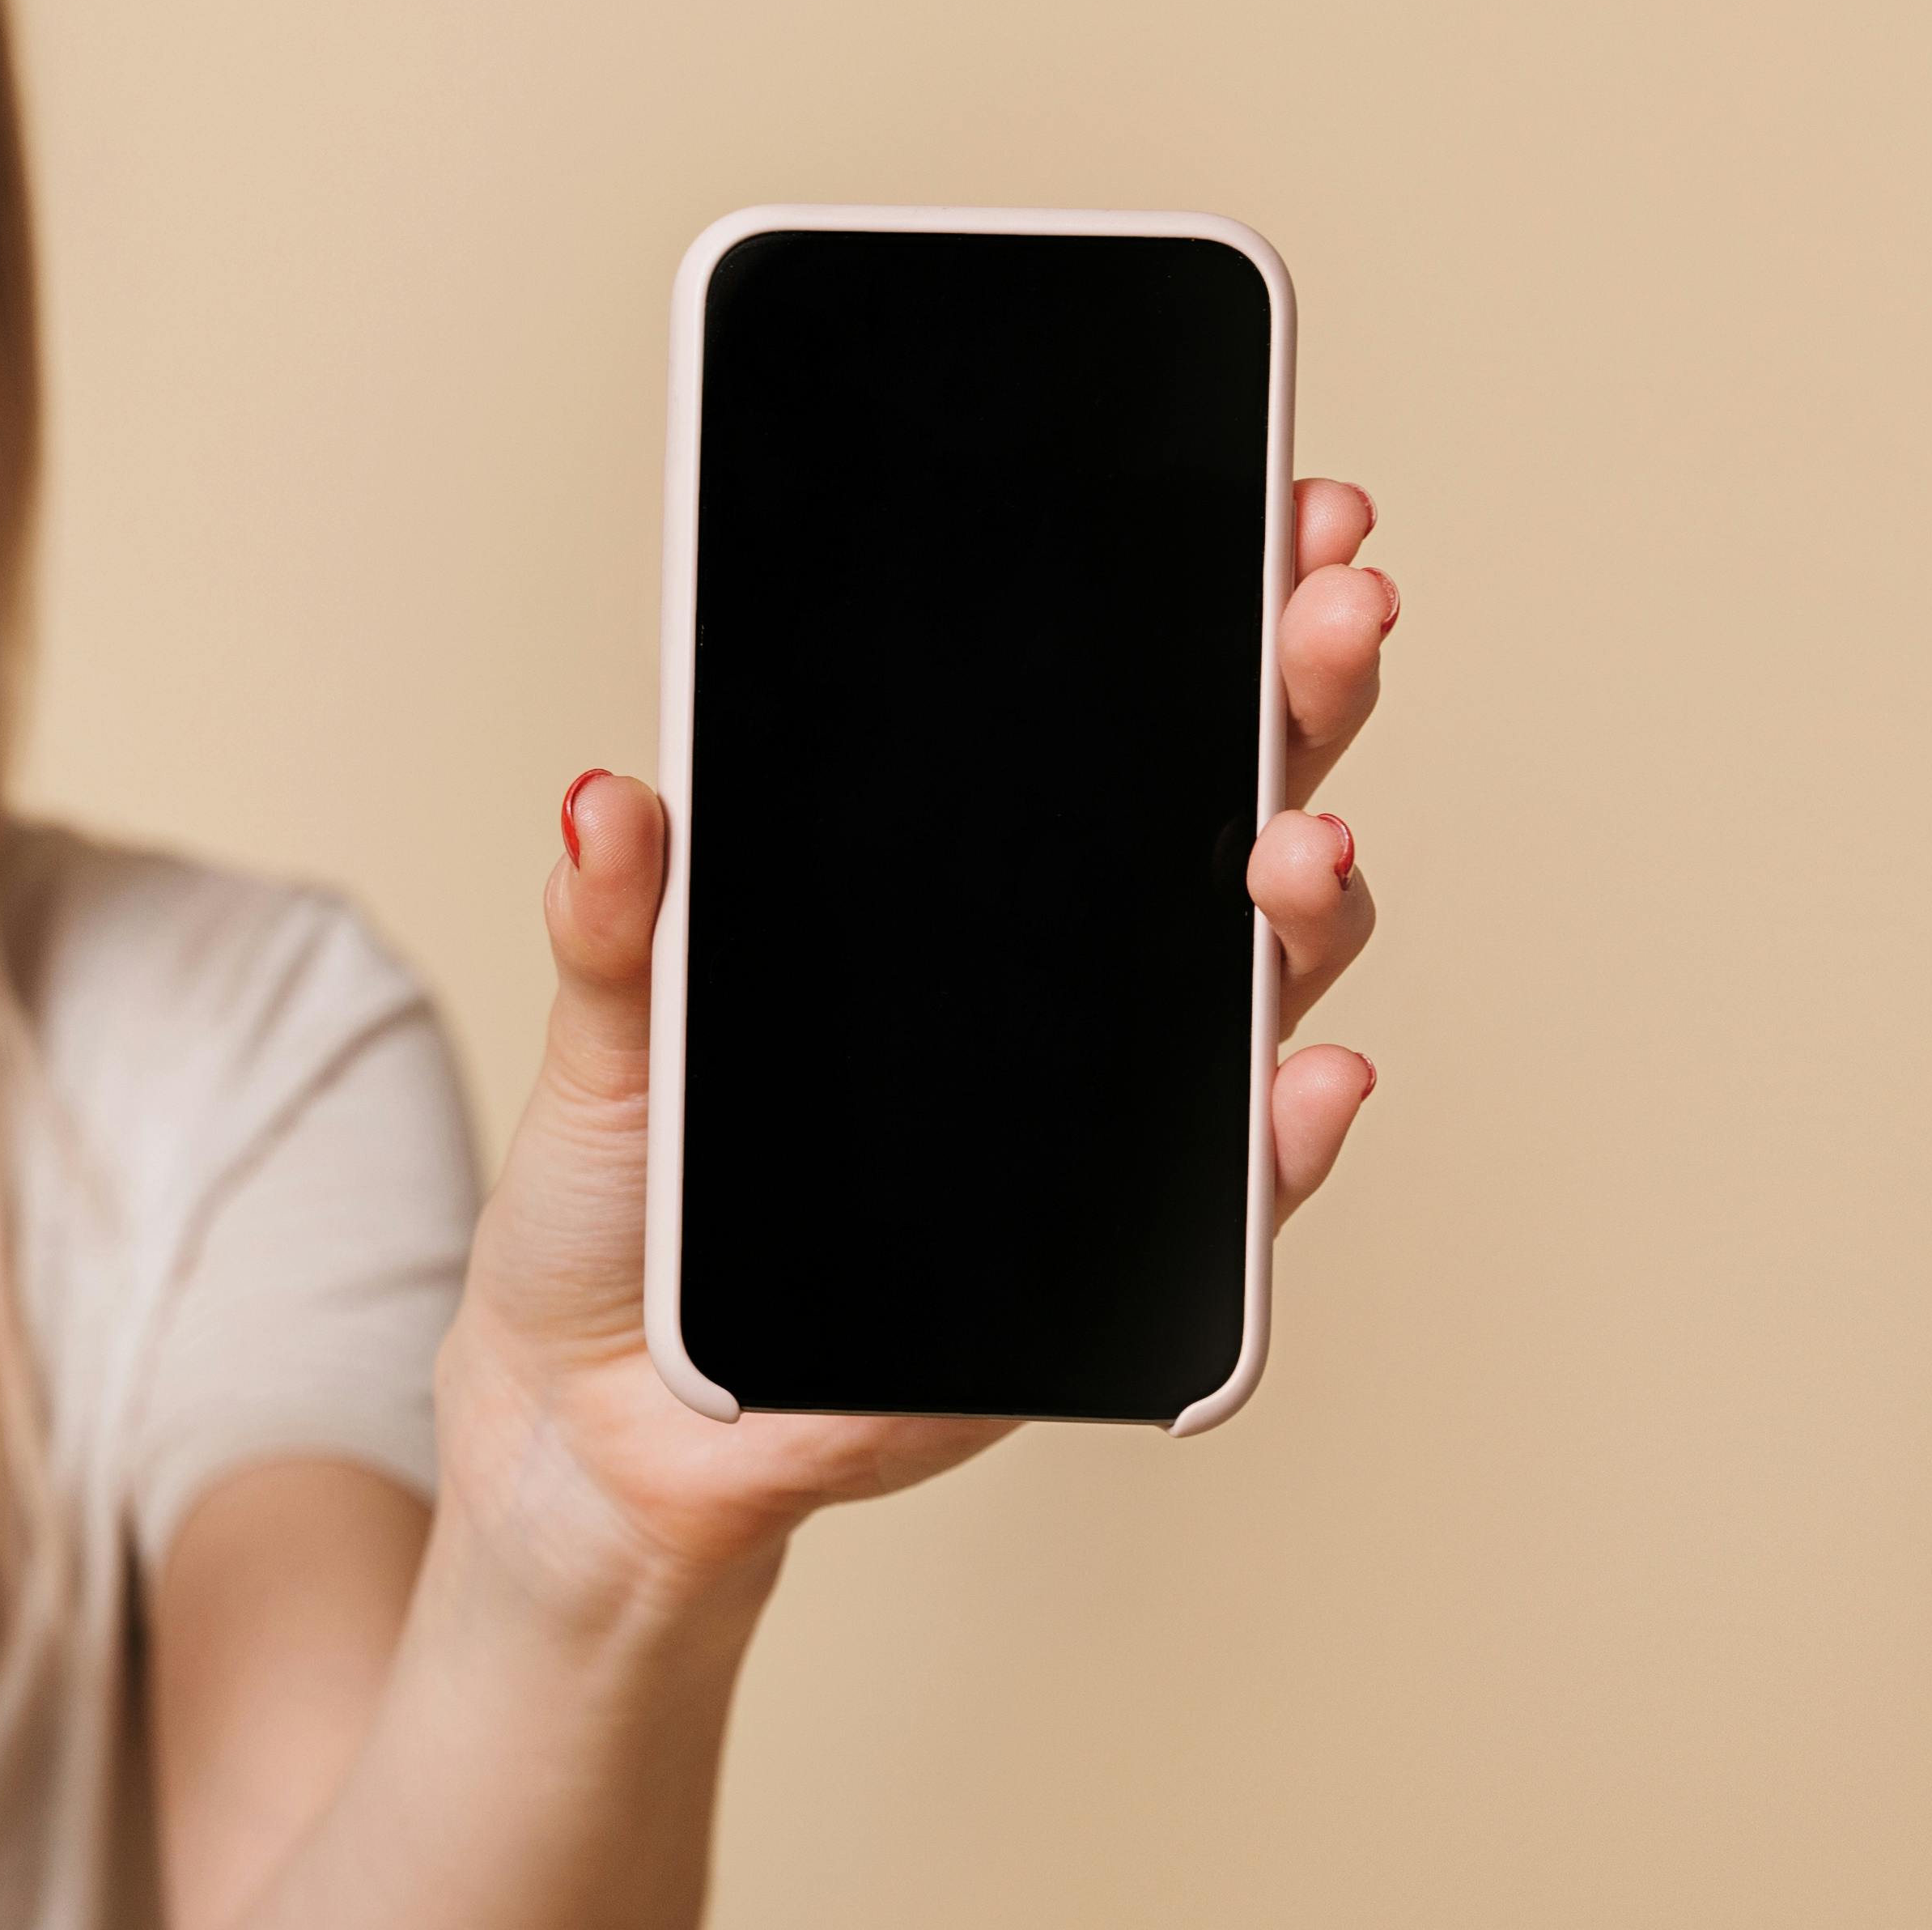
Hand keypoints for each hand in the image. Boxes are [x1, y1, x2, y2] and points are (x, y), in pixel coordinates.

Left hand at [435, 480, 1400, 1614]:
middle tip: (1332, 612)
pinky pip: (1227, 1209)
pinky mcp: (1096, 1282)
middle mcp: (1062, 1003)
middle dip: (1296, 708)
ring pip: (1254, 999)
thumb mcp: (604, 1037)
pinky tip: (1310, 1075)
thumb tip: (610, 793)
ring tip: (1298, 844)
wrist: (599, 1418)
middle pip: (1222, 825)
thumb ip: (619, 921)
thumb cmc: (631, 1205)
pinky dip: (1283, 1141)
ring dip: (1301, 910)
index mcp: (959, 908)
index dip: (1215, 621)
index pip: (1117, 735)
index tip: (1292, 512)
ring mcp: (1098, 1135)